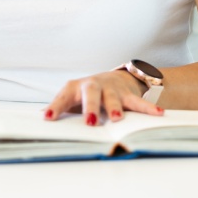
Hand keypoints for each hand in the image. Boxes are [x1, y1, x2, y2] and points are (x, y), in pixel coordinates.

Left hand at [44, 70, 162, 125]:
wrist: (115, 76)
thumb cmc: (87, 92)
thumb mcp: (72, 98)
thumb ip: (59, 107)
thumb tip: (38, 119)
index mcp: (76, 88)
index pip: (63, 96)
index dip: (55, 107)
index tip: (48, 118)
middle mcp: (93, 85)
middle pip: (91, 93)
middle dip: (90, 107)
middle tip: (90, 121)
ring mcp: (111, 88)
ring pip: (113, 96)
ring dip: (115, 107)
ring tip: (117, 118)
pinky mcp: (127, 93)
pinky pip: (138, 101)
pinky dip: (148, 108)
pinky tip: (159, 114)